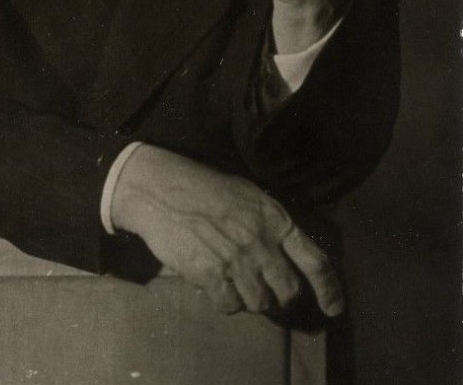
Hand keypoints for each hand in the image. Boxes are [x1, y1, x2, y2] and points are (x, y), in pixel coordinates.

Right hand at [111, 145, 343, 316]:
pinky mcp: (210, 274)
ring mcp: (235, 260)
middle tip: (267, 289)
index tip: (334, 308)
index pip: (314, 260)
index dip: (329, 288)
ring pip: (260, 303)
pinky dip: (225, 300)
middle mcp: (260, 241)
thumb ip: (270, 224)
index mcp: (274, 218)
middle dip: (281, 295)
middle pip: (288, 291)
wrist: (160, 189)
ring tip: (235, 280)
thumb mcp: (247, 195)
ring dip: (251, 298)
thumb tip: (287, 254)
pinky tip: (215, 282)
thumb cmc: (204, 187)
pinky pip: (229, 305)